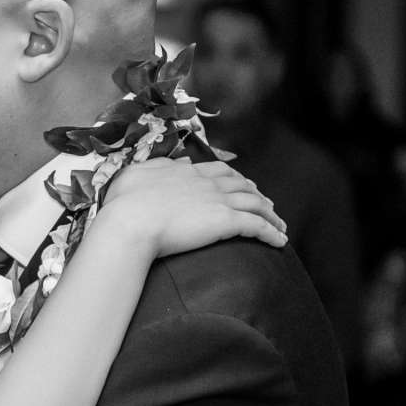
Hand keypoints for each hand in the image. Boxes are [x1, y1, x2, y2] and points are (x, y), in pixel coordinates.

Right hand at [96, 158, 287, 257]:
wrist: (130, 223)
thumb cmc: (124, 203)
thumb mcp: (137, 174)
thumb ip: (159, 166)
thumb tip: (177, 163)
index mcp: (187, 173)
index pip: (219, 170)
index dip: (234, 177)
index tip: (242, 184)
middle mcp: (207, 183)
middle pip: (242, 184)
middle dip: (257, 193)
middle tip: (266, 203)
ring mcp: (219, 201)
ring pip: (255, 204)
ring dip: (271, 214)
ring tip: (280, 224)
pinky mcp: (226, 222)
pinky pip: (257, 225)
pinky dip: (272, 232)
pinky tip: (280, 241)